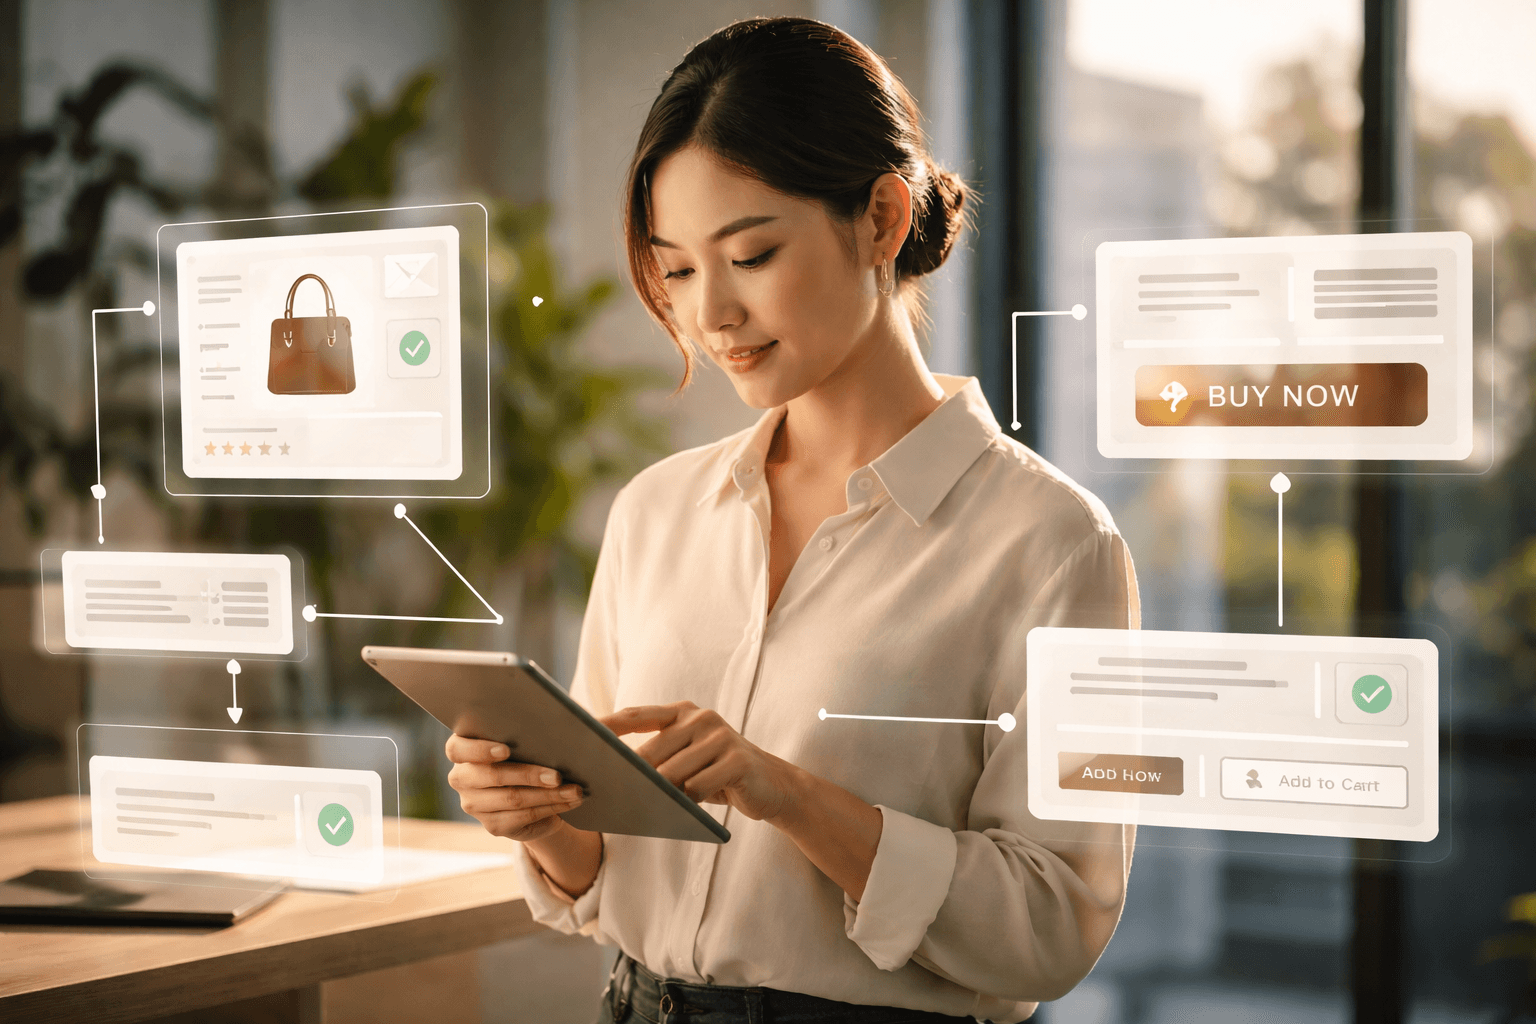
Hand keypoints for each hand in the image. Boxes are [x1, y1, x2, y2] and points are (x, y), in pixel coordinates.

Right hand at [445, 734, 585, 842]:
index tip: (506, 749)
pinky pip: (524, 816)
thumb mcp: (523, 739)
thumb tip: (559, 723)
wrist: (531, 789)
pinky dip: (552, 808)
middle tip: (557, 775)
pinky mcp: (493, 825)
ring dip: (549, 795)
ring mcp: (474, 805)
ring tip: (575, 790)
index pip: (457, 749)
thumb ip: (526, 731)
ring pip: (513, 799)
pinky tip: (570, 802)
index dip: (480, 750)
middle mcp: (461, 778)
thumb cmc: (527, 752)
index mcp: (461, 750)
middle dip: (529, 775)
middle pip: (492, 776)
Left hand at [603, 702, 799, 821]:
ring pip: (672, 773)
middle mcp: (701, 718)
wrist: (772, 786)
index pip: (636, 715)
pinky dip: (688, 803)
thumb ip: (659, 758)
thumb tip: (613, 775)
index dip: (605, 724)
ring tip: (649, 808)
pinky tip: (688, 810)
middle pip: (651, 751)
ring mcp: (721, 736)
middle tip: (608, 794)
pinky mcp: (737, 760)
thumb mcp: (687, 760)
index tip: (576, 734)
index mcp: (684, 712)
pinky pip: (698, 788)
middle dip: (630, 776)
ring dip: (660, 795)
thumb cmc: (719, 774)